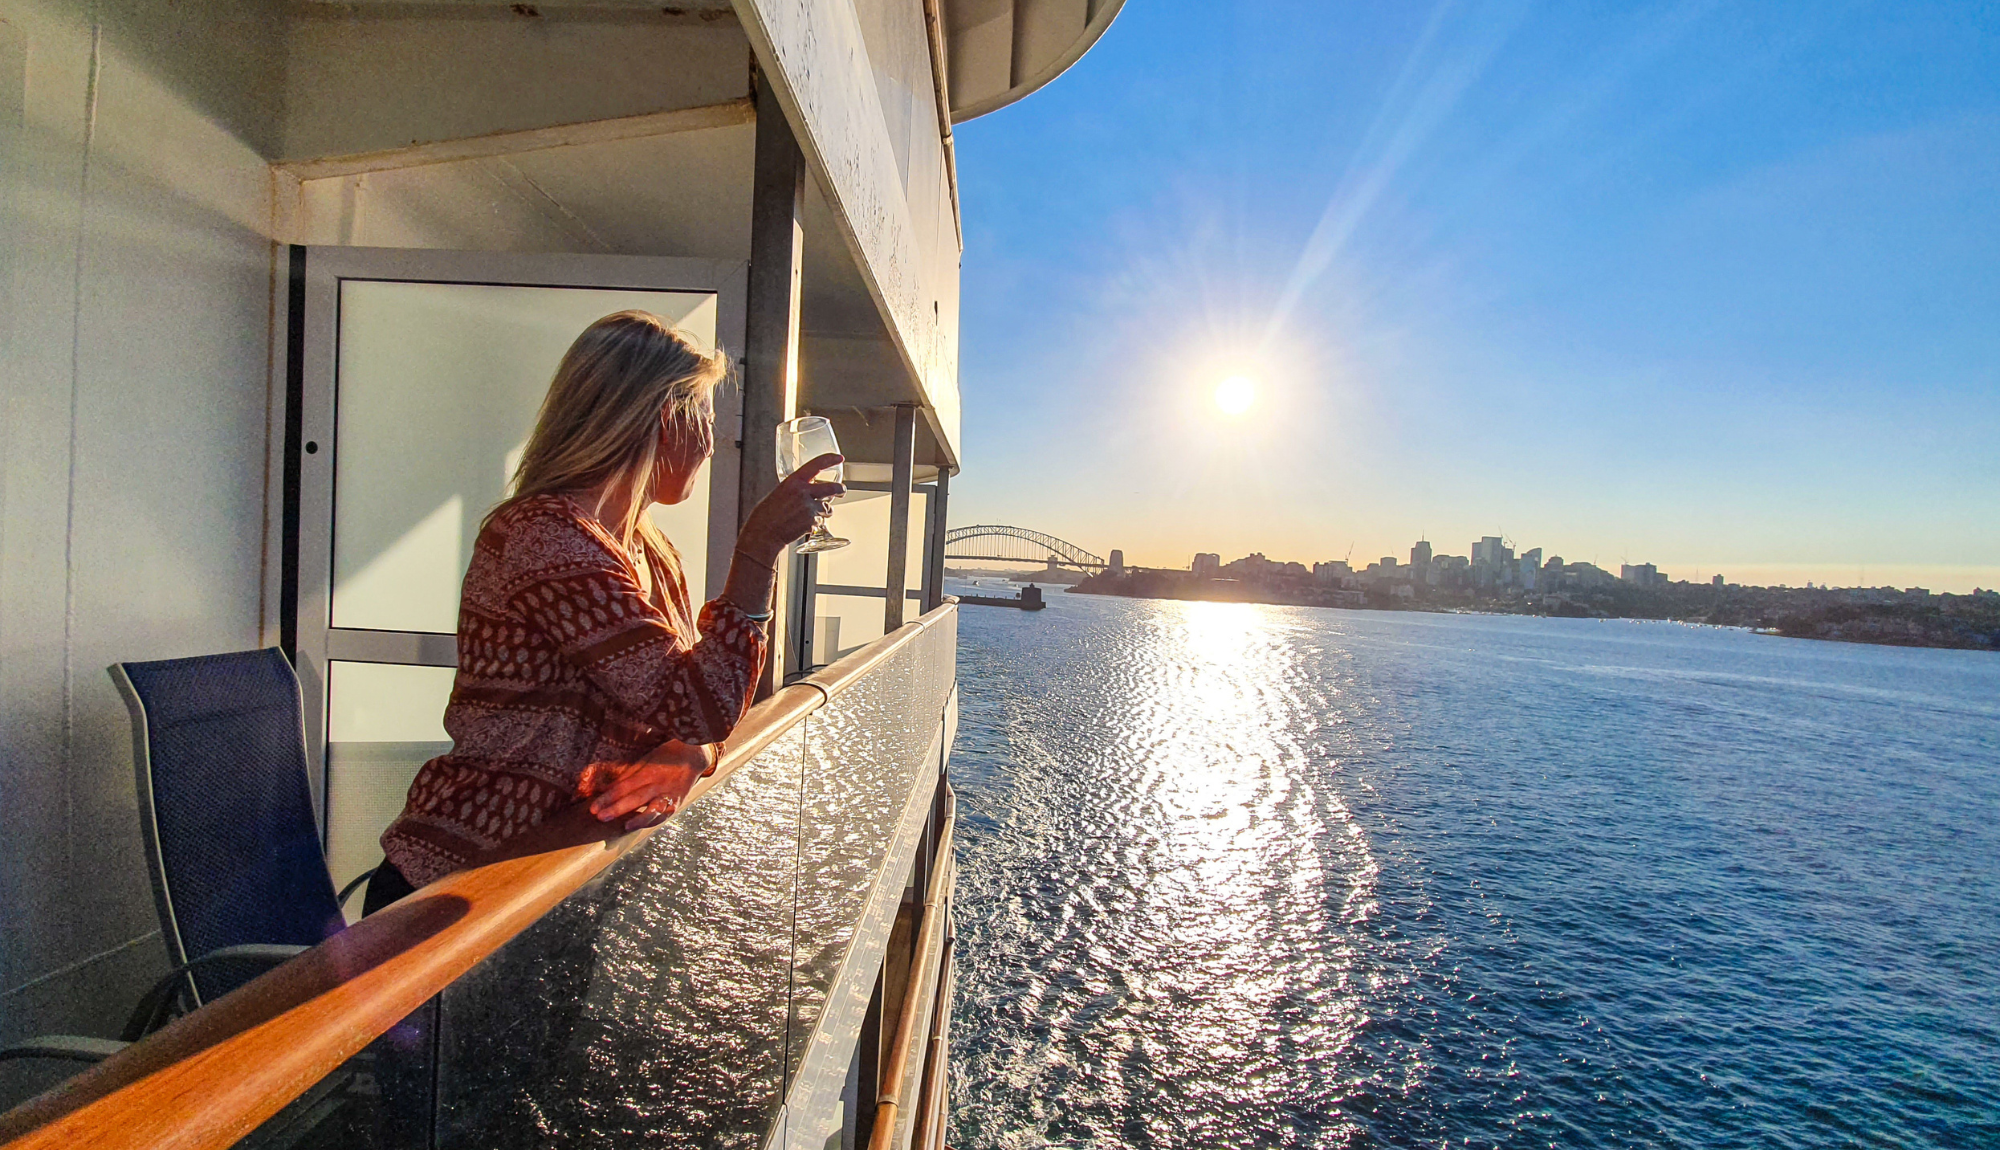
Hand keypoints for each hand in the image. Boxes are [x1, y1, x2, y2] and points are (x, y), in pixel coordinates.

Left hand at [586, 741, 716, 830]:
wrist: (693, 756)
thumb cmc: (665, 756)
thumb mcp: (645, 760)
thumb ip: (627, 775)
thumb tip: (607, 787)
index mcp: (649, 772)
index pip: (625, 786)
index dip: (608, 797)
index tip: (594, 807)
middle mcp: (659, 784)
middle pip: (636, 798)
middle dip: (617, 809)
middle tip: (600, 817)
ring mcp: (669, 795)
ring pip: (653, 810)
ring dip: (638, 819)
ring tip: (625, 826)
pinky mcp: (676, 803)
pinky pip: (663, 816)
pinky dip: (651, 822)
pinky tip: (639, 826)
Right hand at [739, 453, 844, 559]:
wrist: (764, 533)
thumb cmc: (766, 515)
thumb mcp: (779, 493)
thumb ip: (795, 489)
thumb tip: (806, 489)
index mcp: (793, 482)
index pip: (816, 465)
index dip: (830, 460)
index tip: (839, 458)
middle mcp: (803, 492)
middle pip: (832, 488)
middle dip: (840, 490)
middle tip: (841, 491)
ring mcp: (809, 507)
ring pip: (827, 508)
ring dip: (824, 511)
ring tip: (812, 514)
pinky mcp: (811, 521)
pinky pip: (820, 521)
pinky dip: (814, 523)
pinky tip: (802, 524)